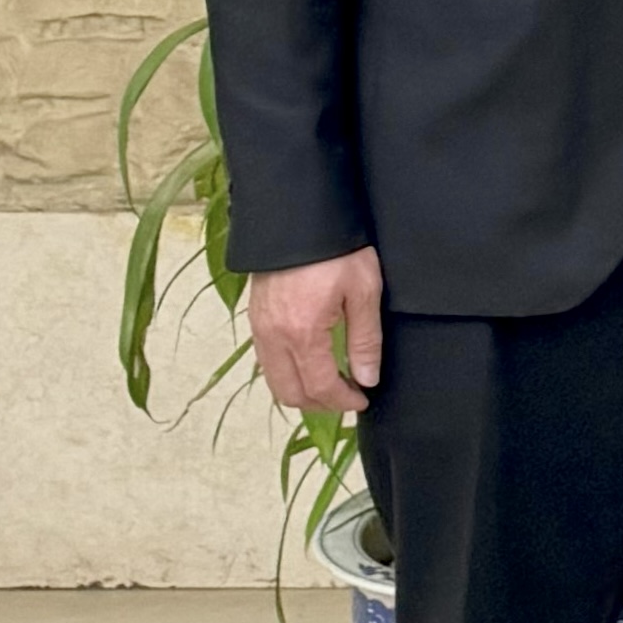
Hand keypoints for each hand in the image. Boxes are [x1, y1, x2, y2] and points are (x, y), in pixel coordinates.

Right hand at [247, 248, 384, 414]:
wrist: (298, 218)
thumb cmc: (337, 250)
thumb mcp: (363, 291)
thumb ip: (365, 340)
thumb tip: (367, 378)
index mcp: (302, 334)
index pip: (320, 387)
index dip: (343, 401)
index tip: (362, 400)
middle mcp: (273, 338)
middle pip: (291, 393)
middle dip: (321, 404)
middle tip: (347, 398)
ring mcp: (260, 329)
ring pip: (275, 381)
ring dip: (302, 391)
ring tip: (332, 384)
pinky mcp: (255, 319)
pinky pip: (266, 361)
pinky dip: (287, 373)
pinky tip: (309, 364)